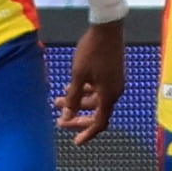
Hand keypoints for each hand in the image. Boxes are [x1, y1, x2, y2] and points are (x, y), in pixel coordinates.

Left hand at [58, 20, 124, 141]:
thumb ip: (73, 97)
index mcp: (109, 95)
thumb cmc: (92, 52)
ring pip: (94, 100)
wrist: (107, 29)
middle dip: (77, 117)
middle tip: (60, 121)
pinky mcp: (111, 74)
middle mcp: (114, 92)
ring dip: (77, 102)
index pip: (99, 122)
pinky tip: (70, 87)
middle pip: (96, 113)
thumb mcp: (78, 75)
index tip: (75, 141)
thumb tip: (66, 115)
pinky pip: (98, 90)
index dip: (87, 133)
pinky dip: (84, 92)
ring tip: (57, 100)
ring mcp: (114, 83)